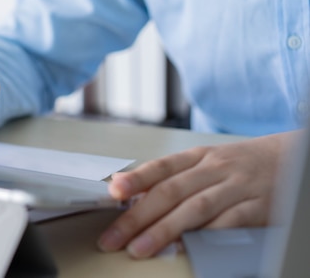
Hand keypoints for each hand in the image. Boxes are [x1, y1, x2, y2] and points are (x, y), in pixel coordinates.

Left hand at [97, 131, 293, 257]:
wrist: (294, 158)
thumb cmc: (241, 165)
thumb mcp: (207, 161)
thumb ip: (171, 176)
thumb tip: (126, 189)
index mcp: (199, 156)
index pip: (161, 167)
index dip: (136, 180)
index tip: (113, 193)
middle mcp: (215, 169)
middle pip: (170, 192)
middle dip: (137, 217)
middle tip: (112, 238)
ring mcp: (237, 188)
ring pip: (194, 208)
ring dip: (163, 230)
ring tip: (139, 248)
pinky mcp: (258, 208)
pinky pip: (228, 223)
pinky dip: (205, 236)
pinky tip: (185, 248)